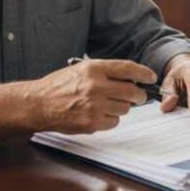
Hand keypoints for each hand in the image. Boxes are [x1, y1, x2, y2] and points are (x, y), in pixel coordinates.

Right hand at [27, 59, 154, 133]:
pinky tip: (99, 114)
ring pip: (125, 108)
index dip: (143, 73)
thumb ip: (105, 72)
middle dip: (138, 95)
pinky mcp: (91, 122)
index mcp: (94, 69)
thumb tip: (130, 78)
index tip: (151, 77)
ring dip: (121, 107)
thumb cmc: (59, 86)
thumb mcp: (81, 69)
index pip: (128, 68)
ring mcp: (94, 105)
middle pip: (132, 91)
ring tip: (107, 104)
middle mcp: (95, 86)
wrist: (39, 104)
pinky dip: (110, 119)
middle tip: (137, 96)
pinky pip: (114, 122)